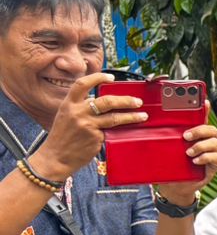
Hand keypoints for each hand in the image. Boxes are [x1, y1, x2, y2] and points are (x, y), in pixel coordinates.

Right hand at [31, 72, 147, 181]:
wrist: (55, 157)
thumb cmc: (63, 137)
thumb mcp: (66, 116)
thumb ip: (82, 108)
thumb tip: (104, 103)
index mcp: (68, 104)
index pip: (82, 84)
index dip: (97, 78)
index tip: (111, 77)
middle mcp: (77, 112)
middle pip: (106, 101)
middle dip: (125, 100)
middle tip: (138, 101)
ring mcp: (87, 125)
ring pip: (114, 117)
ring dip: (131, 116)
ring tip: (142, 116)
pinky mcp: (95, 138)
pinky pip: (112, 131)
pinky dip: (121, 130)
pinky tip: (129, 130)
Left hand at [154, 116, 216, 205]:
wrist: (174, 188)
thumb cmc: (170, 168)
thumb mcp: (164, 151)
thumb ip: (163, 140)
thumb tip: (149, 126)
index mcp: (192, 136)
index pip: (200, 119)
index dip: (204, 110)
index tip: (203, 101)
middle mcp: (203, 143)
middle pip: (211, 129)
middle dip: (199, 130)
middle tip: (185, 136)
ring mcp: (210, 154)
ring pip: (215, 142)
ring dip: (201, 146)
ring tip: (189, 153)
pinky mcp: (213, 165)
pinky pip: (216, 157)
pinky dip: (206, 157)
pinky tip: (196, 161)